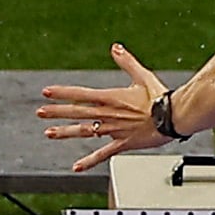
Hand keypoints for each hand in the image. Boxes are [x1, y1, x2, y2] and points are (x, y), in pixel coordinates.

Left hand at [39, 44, 175, 172]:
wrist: (174, 117)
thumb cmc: (161, 98)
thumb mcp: (142, 76)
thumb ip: (127, 62)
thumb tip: (115, 48)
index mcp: (111, 98)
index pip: (81, 94)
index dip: (62, 93)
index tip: (47, 92)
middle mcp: (109, 114)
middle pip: (77, 112)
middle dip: (57, 112)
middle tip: (40, 112)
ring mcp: (114, 130)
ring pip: (84, 132)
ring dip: (66, 132)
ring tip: (49, 133)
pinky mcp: (122, 143)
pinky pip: (103, 154)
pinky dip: (89, 161)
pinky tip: (77, 166)